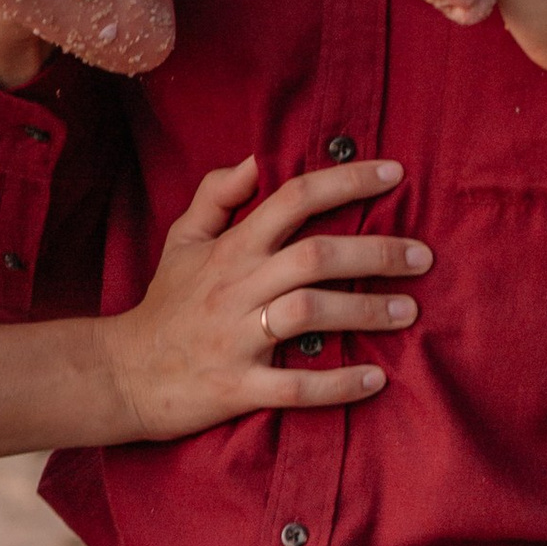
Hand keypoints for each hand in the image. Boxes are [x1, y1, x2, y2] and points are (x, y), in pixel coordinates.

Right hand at [100, 154, 431, 437]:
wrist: (123, 374)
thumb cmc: (164, 305)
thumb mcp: (182, 241)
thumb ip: (216, 195)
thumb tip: (254, 159)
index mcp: (231, 248)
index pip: (293, 199)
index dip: (345, 181)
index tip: (394, 174)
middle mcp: (237, 287)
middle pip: (314, 257)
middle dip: (374, 252)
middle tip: (423, 255)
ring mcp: (238, 338)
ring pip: (309, 315)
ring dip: (365, 312)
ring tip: (410, 310)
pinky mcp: (238, 386)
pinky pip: (295, 386)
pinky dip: (337, 384)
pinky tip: (375, 380)